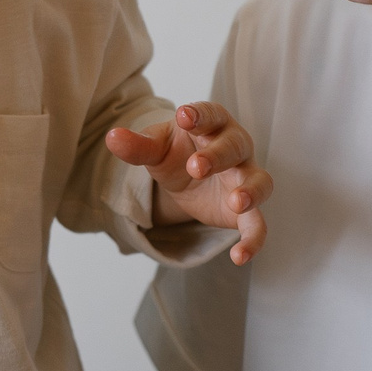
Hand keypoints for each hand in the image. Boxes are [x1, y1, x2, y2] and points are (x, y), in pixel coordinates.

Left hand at [105, 102, 270, 262]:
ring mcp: (244, 178)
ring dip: (250, 190)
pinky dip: (253, 240)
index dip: (200, 114)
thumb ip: (138, 146)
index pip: (210, 113)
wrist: (188, 178)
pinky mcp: (246, 211)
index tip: (184, 116)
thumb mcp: (155, 149)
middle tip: (196, 167)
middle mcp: (235, 148)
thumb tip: (112, 138)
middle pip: (235, 146)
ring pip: (259, 181)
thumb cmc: (177, 153)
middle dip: (218, 155)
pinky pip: (257, 224)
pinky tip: (239, 256)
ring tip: (236, 201)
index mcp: (211, 125)